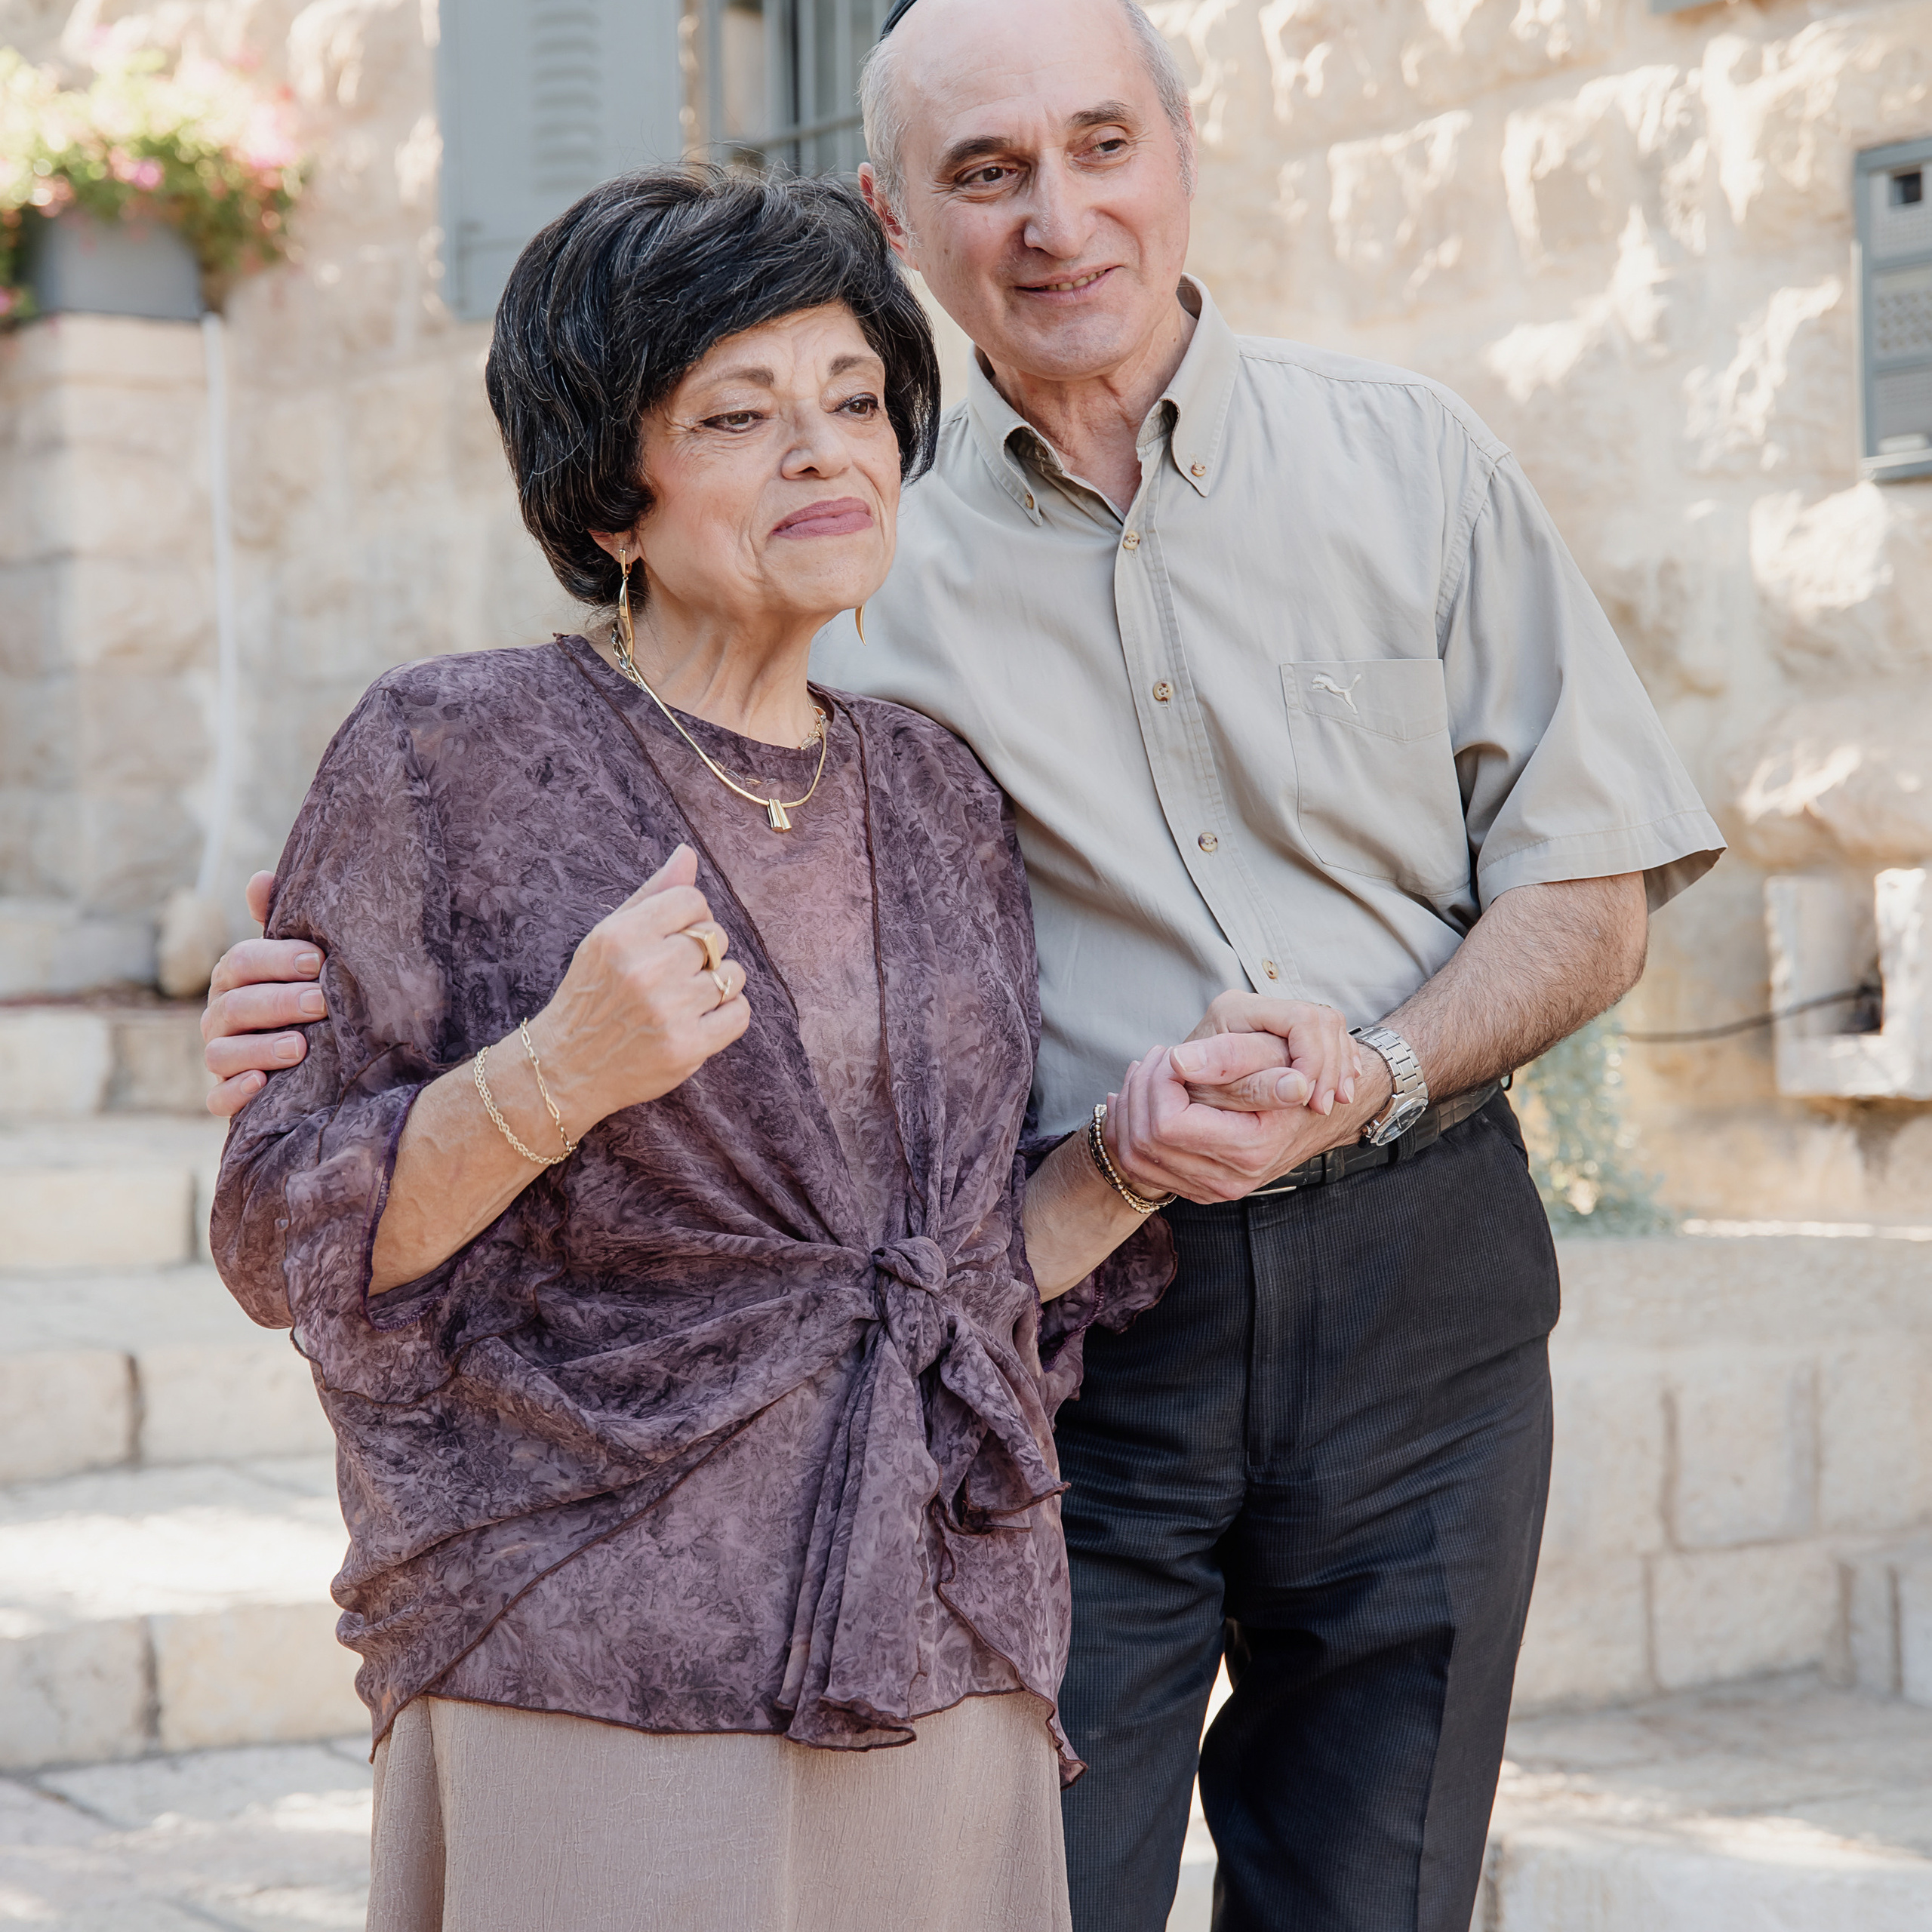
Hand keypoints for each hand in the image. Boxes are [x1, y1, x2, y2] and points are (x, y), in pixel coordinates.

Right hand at [203, 871, 325, 1116]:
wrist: (316, 1056)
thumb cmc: (305, 993)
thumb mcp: (298, 959)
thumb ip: (279, 921)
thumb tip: (260, 878)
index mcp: (235, 979)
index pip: (241, 963)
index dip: (276, 959)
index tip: (318, 960)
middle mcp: (221, 1017)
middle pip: (234, 1007)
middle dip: (277, 1002)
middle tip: (320, 1001)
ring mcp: (221, 1057)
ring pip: (220, 1054)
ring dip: (258, 1049)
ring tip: (299, 1047)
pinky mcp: (227, 1096)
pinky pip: (217, 1100)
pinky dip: (236, 1093)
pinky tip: (263, 1085)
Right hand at [524, 845, 749, 1130]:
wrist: (567, 1067)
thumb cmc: (591, 995)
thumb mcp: (609, 938)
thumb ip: (652, 895)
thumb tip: (688, 854)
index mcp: (622, 936)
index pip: (693, 901)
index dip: (692, 918)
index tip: (674, 938)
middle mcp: (645, 970)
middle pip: (716, 938)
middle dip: (703, 954)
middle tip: (674, 975)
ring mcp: (668, 1011)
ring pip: (733, 974)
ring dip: (718, 985)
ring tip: (686, 999)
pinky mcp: (686, 1047)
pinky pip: (739, 1013)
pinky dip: (728, 1015)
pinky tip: (700, 1020)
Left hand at [1104, 996, 1391, 1204]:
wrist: (1310, 1115)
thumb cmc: (1290, 1073)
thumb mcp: (1269, 1052)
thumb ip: (1229, 1057)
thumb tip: (1180, 1062)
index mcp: (1250, 1147)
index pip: (1167, 1123)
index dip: (1157, 1083)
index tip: (1170, 1054)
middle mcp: (1229, 1180)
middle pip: (1144, 1141)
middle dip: (1139, 1091)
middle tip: (1154, 1057)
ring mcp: (1212, 1190)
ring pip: (1134, 1158)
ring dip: (1129, 1110)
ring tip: (1145, 1072)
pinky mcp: (1198, 1189)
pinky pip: (1142, 1169)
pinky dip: (1128, 1131)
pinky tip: (1134, 1100)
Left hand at [1175, 997, 1361, 1115]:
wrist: (1188, 1094)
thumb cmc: (1194, 1094)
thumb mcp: (1213, 1092)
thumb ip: (1251, 1085)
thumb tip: (1295, 1086)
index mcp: (1234, 1009)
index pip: (1298, 1019)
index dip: (1312, 1059)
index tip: (1308, 1097)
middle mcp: (1256, 1006)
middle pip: (1320, 1020)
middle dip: (1329, 1066)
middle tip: (1322, 1106)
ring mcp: (1276, 1016)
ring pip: (1330, 1027)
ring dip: (1338, 1067)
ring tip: (1331, 1103)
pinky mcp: (1289, 1032)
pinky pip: (1332, 1038)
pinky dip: (1340, 1064)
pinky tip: (1339, 1090)